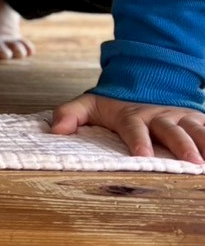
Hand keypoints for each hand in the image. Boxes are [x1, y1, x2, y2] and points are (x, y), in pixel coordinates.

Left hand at [52, 93, 204, 164]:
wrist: (144, 82)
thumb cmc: (114, 104)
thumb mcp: (88, 105)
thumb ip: (69, 114)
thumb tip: (55, 131)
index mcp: (131, 114)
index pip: (134, 128)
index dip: (138, 141)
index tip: (142, 156)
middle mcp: (159, 115)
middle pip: (172, 130)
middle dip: (182, 146)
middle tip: (192, 163)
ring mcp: (181, 117)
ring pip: (196, 129)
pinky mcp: (197, 120)